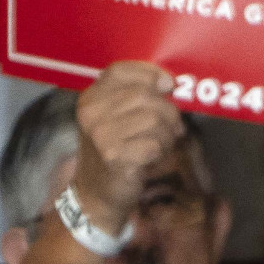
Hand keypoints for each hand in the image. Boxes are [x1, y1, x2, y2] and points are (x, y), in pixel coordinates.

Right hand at [72, 62, 184, 231]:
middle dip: (169, 113)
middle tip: (172, 128)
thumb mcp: (115, 119)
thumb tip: (168, 82)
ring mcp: (101, 135)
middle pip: (146, 96)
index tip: (169, 85)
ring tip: (159, 144)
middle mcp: (92, 113)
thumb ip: (134, 98)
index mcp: (90, 98)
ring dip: (167, 135)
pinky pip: (155, 145)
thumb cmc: (115, 151)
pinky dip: (161, 151)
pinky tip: (152, 157)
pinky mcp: (115, 157)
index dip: (150, 73)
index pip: (120, 71)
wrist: (97, 192)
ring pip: (154, 120)